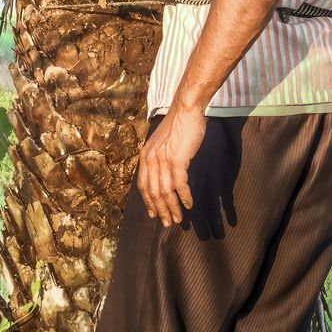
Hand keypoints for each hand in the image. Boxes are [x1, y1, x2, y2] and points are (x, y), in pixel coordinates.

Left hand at [137, 108, 205, 226]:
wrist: (186, 109)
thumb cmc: (178, 124)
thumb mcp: (161, 142)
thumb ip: (159, 157)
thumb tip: (164, 173)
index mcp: (145, 155)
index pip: (143, 185)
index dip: (148, 202)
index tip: (154, 214)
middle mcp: (151, 159)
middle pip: (153, 192)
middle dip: (160, 210)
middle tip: (168, 223)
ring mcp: (163, 160)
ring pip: (165, 191)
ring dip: (172, 208)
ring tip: (179, 219)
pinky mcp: (177, 160)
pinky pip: (179, 184)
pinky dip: (183, 197)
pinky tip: (188, 204)